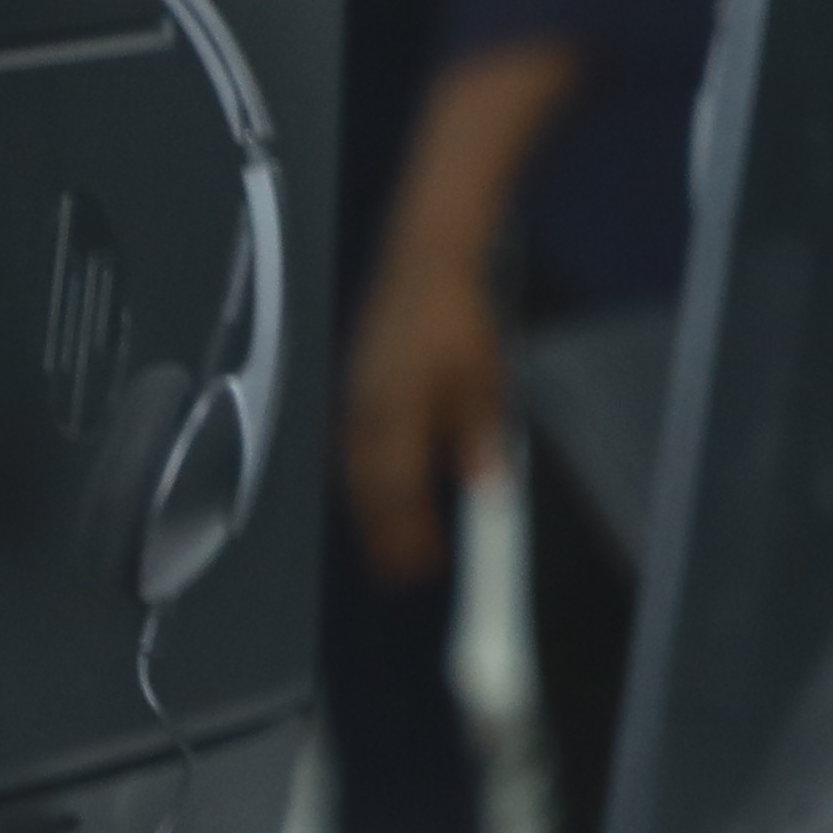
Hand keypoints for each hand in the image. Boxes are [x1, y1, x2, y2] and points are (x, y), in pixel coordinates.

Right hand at [342, 237, 510, 586]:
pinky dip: (360, 477)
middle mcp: (364, 412)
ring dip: (369, 509)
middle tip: (399, 571)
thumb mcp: (483, 380)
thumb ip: (479, 437)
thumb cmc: (459, 319)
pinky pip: (348, 446)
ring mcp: (352, 398)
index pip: (396, 491)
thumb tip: (483, 488)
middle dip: (381, 533)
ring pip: (353, 470)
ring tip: (387, 542)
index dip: (406, 533)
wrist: (424, 261)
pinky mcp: (351, 385)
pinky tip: (374, 489)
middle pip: (367, 489)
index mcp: (397, 413)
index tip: (420, 566)